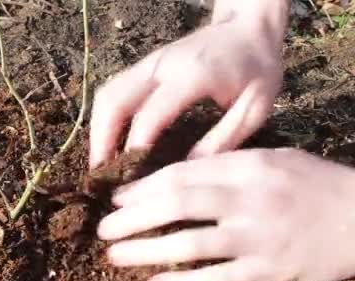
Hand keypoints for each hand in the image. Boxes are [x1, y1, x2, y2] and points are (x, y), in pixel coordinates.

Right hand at [89, 4, 285, 168]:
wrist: (248, 26)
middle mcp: (161, 65)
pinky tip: (111, 142)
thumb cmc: (257, 68)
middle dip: (101, 140)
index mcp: (192, 75)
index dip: (136, 147)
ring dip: (98, 129)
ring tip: (101, 163)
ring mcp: (148, 63)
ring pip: (107, 94)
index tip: (131, 179)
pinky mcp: (144, 66)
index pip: (150, 114)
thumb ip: (223, 139)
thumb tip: (188, 171)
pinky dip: (106, 118)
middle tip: (101, 175)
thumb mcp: (255, 107)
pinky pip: (114, 90)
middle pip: (113, 100)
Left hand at [98, 148, 354, 280]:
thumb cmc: (314, 184)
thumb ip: (226, 166)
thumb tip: (172, 180)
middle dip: (132, 218)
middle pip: (176, 205)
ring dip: (145, 250)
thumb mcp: (272, 160)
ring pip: (188, 244)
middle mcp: (248, 199)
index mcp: (247, 166)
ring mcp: (257, 237)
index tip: (117, 199)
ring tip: (114, 255)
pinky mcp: (267, 270)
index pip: (181, 174)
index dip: (142, 188)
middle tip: (103, 229)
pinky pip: (215, 278)